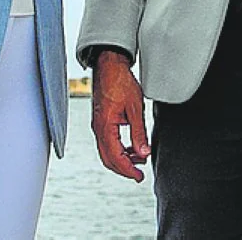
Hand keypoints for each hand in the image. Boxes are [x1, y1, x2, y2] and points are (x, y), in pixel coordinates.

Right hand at [90, 50, 150, 181]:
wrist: (109, 63)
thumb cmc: (120, 80)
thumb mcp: (135, 107)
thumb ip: (139, 132)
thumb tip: (144, 153)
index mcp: (105, 126)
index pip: (116, 157)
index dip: (128, 170)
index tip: (139, 177)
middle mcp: (98, 128)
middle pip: (108, 158)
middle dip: (124, 169)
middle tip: (139, 174)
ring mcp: (97, 124)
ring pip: (107, 151)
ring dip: (122, 159)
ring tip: (139, 159)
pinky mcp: (100, 120)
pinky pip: (106, 141)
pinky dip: (118, 149)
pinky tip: (131, 147)